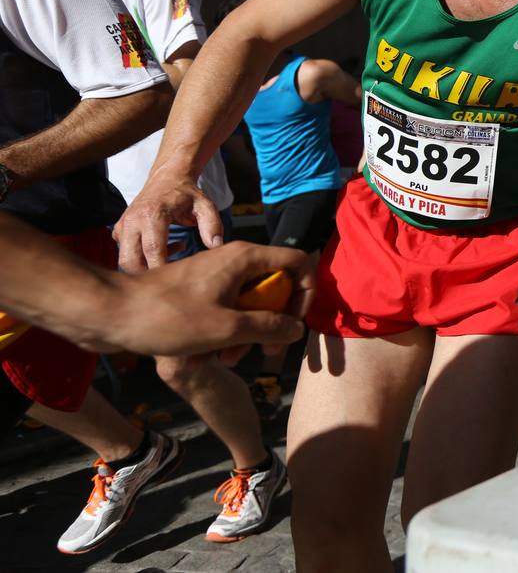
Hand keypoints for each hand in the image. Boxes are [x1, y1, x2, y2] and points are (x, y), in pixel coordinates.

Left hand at [97, 241, 312, 356]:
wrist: (109, 314)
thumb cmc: (167, 317)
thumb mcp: (227, 329)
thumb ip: (269, 327)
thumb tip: (296, 328)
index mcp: (245, 258)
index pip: (297, 264)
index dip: (304, 294)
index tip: (293, 324)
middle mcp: (233, 260)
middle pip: (274, 288)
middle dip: (273, 324)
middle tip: (264, 353)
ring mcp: (214, 275)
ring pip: (249, 303)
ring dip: (246, 334)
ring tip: (226, 362)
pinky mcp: (197, 290)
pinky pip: (225, 309)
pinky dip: (223, 333)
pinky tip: (204, 357)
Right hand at [115, 174, 222, 272]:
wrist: (167, 179)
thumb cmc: (187, 194)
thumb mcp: (205, 206)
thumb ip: (212, 224)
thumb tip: (216, 245)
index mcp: (153, 214)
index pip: (153, 250)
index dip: (163, 267)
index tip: (178, 277)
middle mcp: (133, 220)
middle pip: (131, 261)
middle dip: (150, 273)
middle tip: (174, 269)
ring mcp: (122, 226)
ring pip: (125, 260)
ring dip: (146, 266)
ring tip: (172, 252)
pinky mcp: (119, 231)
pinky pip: (125, 253)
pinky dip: (141, 259)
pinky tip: (162, 248)